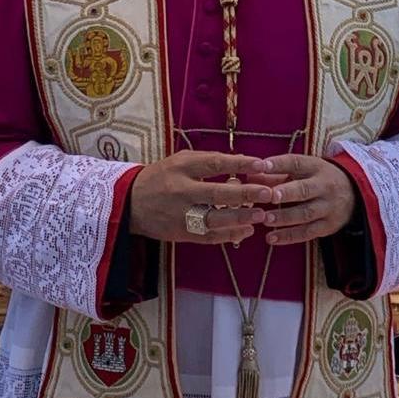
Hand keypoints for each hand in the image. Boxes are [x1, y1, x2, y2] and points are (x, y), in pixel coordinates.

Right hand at [129, 150, 272, 244]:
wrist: (129, 202)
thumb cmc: (161, 177)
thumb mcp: (180, 161)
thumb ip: (209, 161)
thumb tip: (243, 162)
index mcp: (182, 168)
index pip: (214, 164)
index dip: (239, 164)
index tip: (262, 164)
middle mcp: (181, 191)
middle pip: (217, 193)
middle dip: (246, 194)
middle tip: (269, 193)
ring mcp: (181, 215)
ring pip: (214, 219)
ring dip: (240, 218)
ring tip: (261, 215)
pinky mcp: (181, 234)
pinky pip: (208, 237)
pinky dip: (228, 235)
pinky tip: (246, 232)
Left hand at [258, 154, 356, 245]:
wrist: (353, 193)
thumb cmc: (317, 179)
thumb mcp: (303, 170)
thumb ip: (276, 173)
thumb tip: (250, 175)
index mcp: (315, 167)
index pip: (296, 162)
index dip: (278, 164)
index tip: (260, 166)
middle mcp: (323, 186)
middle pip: (304, 189)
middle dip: (287, 193)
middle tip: (269, 196)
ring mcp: (327, 207)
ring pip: (306, 213)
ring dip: (285, 217)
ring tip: (266, 220)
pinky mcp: (328, 226)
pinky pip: (308, 233)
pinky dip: (289, 236)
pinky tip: (272, 238)